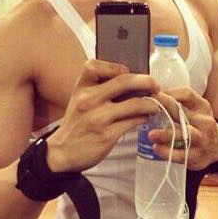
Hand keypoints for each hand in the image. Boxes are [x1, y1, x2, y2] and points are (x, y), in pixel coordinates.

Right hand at [46, 59, 160, 172]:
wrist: (62, 152)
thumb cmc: (77, 123)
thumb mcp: (80, 100)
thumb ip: (99, 88)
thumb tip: (132, 79)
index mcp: (81, 88)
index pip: (94, 66)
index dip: (114, 66)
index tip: (127, 70)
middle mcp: (88, 100)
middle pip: (124, 82)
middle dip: (146, 81)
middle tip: (155, 85)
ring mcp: (98, 118)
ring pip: (134, 104)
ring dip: (150, 104)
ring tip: (155, 105)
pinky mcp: (107, 135)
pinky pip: (133, 122)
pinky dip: (143, 118)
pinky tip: (145, 117)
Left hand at [148, 87, 217, 170]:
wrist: (216, 147)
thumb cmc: (198, 124)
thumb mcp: (195, 110)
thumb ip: (178, 103)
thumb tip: (152, 93)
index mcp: (202, 106)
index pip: (187, 94)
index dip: (170, 92)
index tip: (153, 93)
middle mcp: (204, 121)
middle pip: (182, 112)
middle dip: (164, 108)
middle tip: (147, 107)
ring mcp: (202, 139)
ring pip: (184, 134)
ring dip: (166, 134)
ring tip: (151, 134)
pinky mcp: (198, 156)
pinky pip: (182, 154)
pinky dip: (167, 151)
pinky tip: (156, 148)